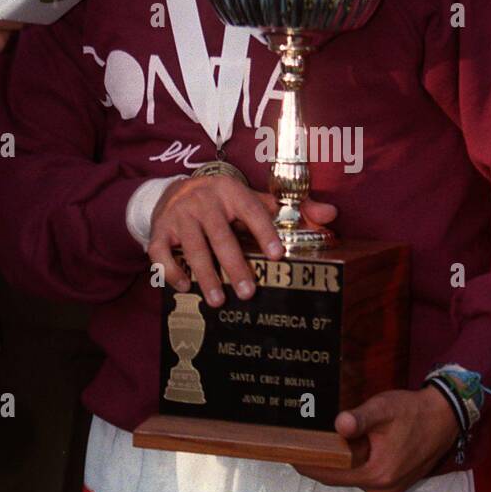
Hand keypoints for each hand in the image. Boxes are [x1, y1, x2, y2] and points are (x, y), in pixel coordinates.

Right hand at [148, 175, 337, 304]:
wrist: (175, 191)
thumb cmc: (223, 202)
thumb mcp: (253, 200)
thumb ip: (292, 209)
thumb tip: (331, 215)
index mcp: (231, 191)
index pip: (251, 211)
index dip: (264, 232)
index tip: (278, 255)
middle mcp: (204, 200)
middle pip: (221, 235)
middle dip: (235, 265)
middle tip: (248, 292)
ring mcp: (179, 216)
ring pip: (192, 248)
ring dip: (205, 275)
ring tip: (219, 300)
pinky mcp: (160, 231)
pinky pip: (162, 253)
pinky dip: (171, 272)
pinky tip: (185, 287)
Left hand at [293, 387, 458, 491]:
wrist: (444, 419)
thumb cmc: (412, 412)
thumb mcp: (384, 409)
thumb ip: (360, 418)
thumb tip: (340, 425)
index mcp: (377, 474)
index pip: (331, 475)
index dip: (308, 466)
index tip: (289, 455)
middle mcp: (382, 489)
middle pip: (339, 478)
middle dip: (321, 463)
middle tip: (301, 445)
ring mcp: (389, 491)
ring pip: (352, 478)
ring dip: (338, 464)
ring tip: (319, 445)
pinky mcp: (394, 486)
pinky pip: (365, 477)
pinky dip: (354, 465)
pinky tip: (346, 449)